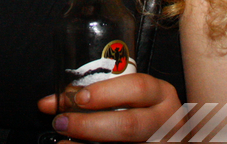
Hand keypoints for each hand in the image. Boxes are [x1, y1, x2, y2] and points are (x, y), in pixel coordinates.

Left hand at [37, 74, 183, 141]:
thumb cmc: (144, 111)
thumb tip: (60, 99)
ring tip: (62, 143)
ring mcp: (163, 143)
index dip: (106, 93)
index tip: (79, 98)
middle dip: (90, 124)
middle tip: (62, 122)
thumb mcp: (134, 96)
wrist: (163, 134)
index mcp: (161, 94)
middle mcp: (166, 121)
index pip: (138, 88)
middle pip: (129, 124)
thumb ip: (104, 94)